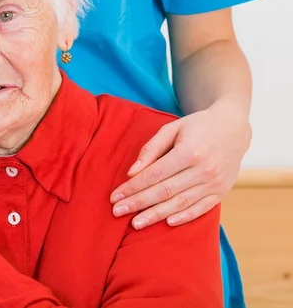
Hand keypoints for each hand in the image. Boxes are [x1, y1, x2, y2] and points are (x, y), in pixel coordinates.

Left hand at [110, 99, 250, 228]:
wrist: (234, 126)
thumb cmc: (197, 126)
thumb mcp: (172, 128)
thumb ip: (150, 149)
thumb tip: (131, 173)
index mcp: (188, 152)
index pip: (154, 175)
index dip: (133, 188)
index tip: (114, 197)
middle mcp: (203, 170)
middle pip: (164, 192)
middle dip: (138, 203)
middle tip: (117, 212)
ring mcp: (214, 183)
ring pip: (180, 204)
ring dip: (156, 215)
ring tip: (136, 223)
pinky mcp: (221, 192)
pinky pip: (200, 209)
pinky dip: (183, 217)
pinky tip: (166, 223)